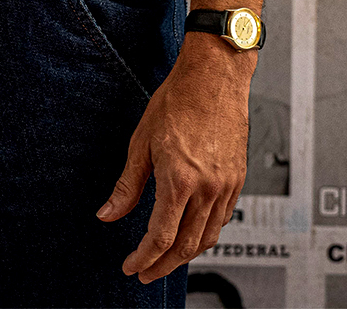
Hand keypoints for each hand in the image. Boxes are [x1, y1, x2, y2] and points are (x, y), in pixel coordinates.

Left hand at [97, 35, 253, 281]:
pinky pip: (223, 218)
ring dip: (186, 255)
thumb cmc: (179, 99)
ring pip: (208, 237)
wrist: (215, 75)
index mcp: (179, 179)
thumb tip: (108, 214)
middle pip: (185, 246)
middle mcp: (207, 187)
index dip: (143, 258)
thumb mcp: (142, 142)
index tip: (131, 265)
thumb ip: (127, 185)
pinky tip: (193, 231)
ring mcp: (226, 185)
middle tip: (146, 272)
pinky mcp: (237, 178)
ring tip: (166, 259)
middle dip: (163, 266)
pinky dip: (206, 233)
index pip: (160, 237)